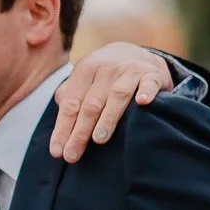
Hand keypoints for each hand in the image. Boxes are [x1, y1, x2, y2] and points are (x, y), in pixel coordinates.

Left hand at [48, 42, 176, 161]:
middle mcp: (106, 69)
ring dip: (108, 118)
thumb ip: (69, 99)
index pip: (71, 103)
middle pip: (91, 104)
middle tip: (72, 155)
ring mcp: (130, 70)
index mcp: (85, 70)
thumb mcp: (84, 81)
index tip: (57, 152)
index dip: (63, 128)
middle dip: (80, 131)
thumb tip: (60, 127)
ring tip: (99, 139)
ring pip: (118, 95)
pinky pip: (149, 84)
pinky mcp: (152, 74)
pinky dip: (146, 92)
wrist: (138, 54)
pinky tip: (143, 103)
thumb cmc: (104, 76)